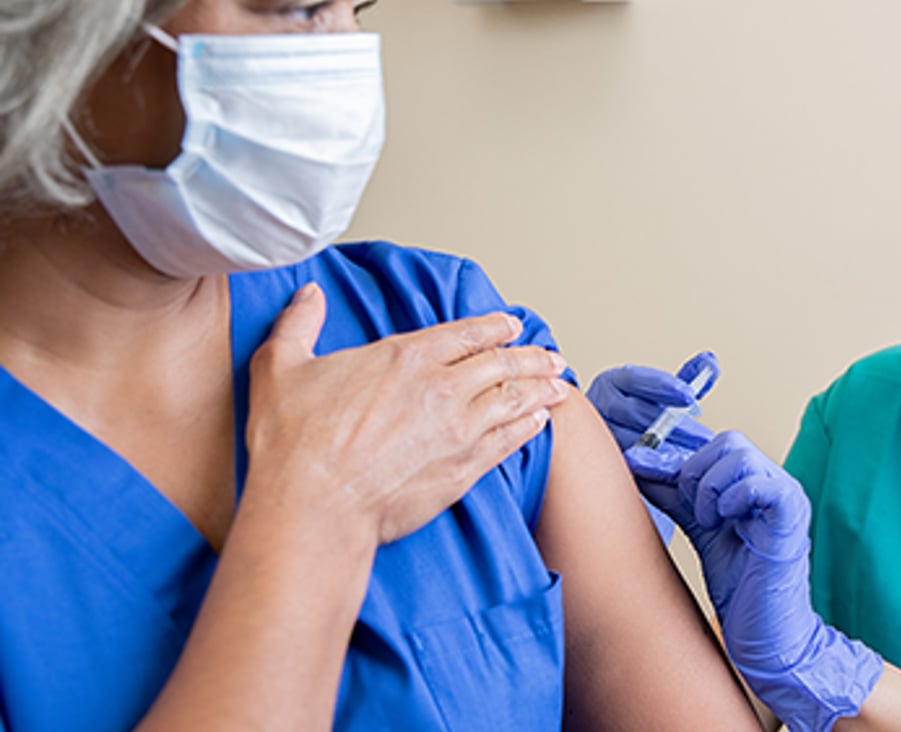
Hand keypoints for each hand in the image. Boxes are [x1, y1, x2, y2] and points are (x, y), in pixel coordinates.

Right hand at [245, 283, 570, 544]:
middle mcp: (441, 388)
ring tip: (560, 385)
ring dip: (541, 389)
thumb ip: (299, 324)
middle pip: (501, 364)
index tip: (512, 326)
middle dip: (531, 357)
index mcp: (405, 357)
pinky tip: (540, 423)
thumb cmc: (293, 444)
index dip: (493, 327)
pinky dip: (529, 428)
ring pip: (513, 400)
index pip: (464, 333)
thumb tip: (308, 294)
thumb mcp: (281, 367)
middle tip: (552, 356)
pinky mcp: (464, 469)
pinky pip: (509, 441)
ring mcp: (459, 430)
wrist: (314, 507)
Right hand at [587, 351, 717, 480]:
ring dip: (664, 449)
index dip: (664, 386)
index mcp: (615, 380)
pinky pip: (627, 463)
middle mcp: (602, 403)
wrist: (614, 435)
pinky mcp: (604, 458)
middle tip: (703, 437)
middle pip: (634, 412)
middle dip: (673, 426)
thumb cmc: (643, 409)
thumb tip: (709, 361)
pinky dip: (652, 466)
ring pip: (629, 440)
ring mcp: (599, 432)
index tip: (691, 396)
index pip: (636, 379)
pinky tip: (673, 470)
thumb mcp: (663, 391)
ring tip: (693, 455)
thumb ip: (687, 377)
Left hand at [637, 431, 881, 731]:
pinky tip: (723, 525)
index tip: (637, 463)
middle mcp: (774, 483)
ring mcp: (786, 496)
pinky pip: (759, 484)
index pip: (714, 445)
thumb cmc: (740, 588)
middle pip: (728, 441)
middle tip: (692, 512)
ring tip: (709, 524)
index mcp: (755, 483)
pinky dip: (731, 499)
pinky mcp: (791, 516)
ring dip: (709, 488)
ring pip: (739, 455)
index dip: (673, 455)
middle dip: (694, 472)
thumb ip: (676, 496)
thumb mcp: (699, 530)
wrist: (766, 635)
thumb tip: (638, 464)